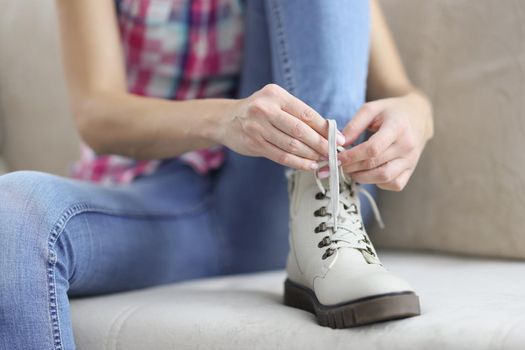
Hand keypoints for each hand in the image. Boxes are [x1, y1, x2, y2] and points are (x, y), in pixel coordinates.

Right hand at [216, 84, 344, 169]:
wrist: (225, 120)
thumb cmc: (258, 111)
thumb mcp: (275, 103)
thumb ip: (297, 114)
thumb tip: (327, 131)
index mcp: (275, 95)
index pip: (306, 113)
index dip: (325, 128)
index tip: (339, 138)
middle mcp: (265, 109)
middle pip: (300, 130)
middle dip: (320, 144)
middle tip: (333, 153)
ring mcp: (258, 127)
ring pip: (291, 145)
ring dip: (310, 155)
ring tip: (323, 160)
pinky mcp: (254, 143)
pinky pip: (281, 156)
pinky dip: (297, 163)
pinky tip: (308, 165)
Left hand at [339, 91, 432, 190]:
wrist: (418, 115)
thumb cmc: (391, 111)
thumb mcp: (372, 109)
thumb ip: (354, 125)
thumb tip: (339, 144)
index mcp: (397, 128)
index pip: (373, 148)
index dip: (352, 156)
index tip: (338, 157)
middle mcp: (407, 146)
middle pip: (375, 164)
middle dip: (352, 167)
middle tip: (340, 164)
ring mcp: (411, 160)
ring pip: (384, 177)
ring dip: (362, 178)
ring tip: (351, 170)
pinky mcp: (411, 170)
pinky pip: (394, 184)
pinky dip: (378, 183)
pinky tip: (369, 173)